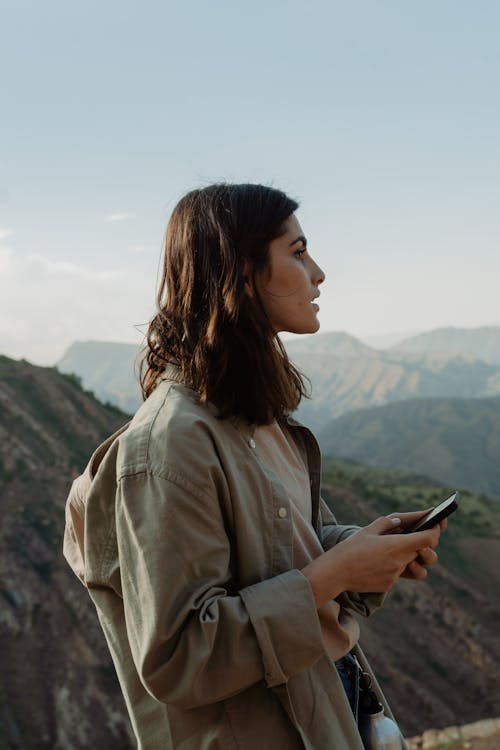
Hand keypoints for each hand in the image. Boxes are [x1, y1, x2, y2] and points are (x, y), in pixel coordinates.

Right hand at [302, 516, 441, 608]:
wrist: (335, 573)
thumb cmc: (350, 548)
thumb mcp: (368, 530)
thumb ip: (388, 523)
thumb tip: (401, 522)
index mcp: (396, 545)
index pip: (428, 539)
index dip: (435, 531)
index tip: (436, 524)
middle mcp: (399, 562)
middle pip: (424, 552)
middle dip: (423, 544)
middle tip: (416, 535)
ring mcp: (395, 575)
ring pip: (412, 564)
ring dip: (410, 557)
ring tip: (396, 551)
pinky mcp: (388, 585)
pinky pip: (398, 573)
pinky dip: (393, 566)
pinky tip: (377, 562)